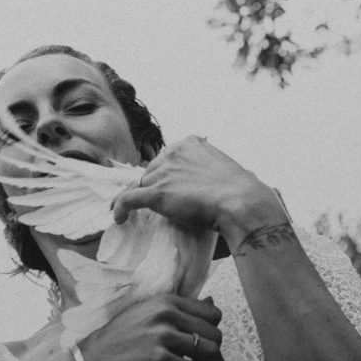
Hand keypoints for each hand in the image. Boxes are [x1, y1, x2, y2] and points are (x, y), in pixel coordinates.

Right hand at [77, 293, 224, 360]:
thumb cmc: (116, 342)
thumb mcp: (145, 315)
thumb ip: (177, 310)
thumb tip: (212, 301)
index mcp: (165, 301)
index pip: (212, 313)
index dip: (211, 332)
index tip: (203, 347)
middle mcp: (166, 314)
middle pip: (215, 334)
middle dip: (214, 354)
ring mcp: (163, 337)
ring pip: (211, 353)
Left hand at [111, 136, 284, 236]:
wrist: (242, 203)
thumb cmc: (241, 191)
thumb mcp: (223, 168)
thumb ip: (207, 168)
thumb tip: (208, 180)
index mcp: (190, 143)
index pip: (167, 158)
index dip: (164, 173)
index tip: (165, 185)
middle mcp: (173, 153)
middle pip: (152, 171)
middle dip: (153, 186)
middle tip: (156, 203)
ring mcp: (164, 173)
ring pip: (142, 185)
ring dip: (139, 198)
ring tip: (132, 213)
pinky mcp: (157, 193)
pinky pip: (129, 198)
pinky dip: (120, 207)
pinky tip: (119, 218)